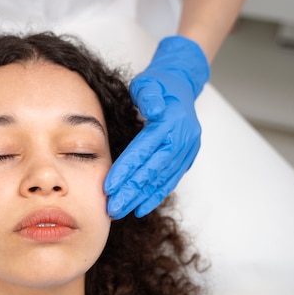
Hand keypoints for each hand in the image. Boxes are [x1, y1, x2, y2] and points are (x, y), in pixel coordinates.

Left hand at [104, 36, 209, 218]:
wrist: (181, 85)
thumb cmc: (158, 84)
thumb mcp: (149, 82)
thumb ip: (148, 95)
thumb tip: (153, 110)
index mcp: (170, 122)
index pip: (143, 150)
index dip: (125, 170)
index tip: (107, 187)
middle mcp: (181, 139)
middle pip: (152, 171)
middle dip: (130, 192)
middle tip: (111, 209)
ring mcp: (186, 150)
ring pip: (161, 180)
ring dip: (141, 198)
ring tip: (121, 212)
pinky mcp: (186, 158)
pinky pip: (170, 180)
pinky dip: (155, 195)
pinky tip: (141, 208)